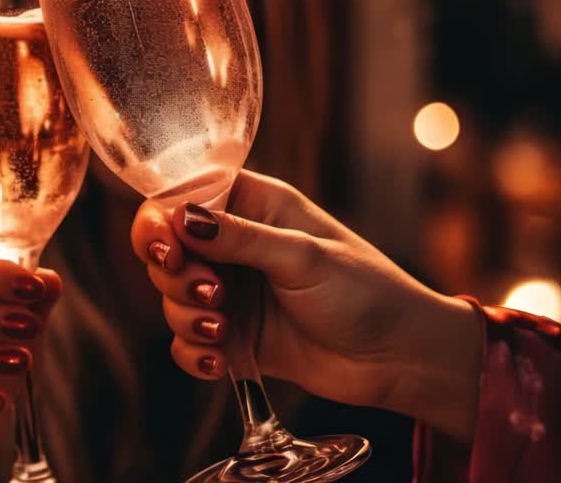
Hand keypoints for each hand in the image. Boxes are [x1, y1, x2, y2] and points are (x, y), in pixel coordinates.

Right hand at [132, 170, 481, 439]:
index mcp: (254, 206)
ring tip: (222, 332)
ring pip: (173, 298)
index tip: (166, 249)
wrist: (399, 358)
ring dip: (186, 317)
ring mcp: (233, 293)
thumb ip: (239, 237)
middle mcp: (236, 245)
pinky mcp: (236, 337)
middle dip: (175, 276)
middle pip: (167, 250)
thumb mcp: (303, 256)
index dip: (160, 221)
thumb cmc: (366, 291)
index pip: (183, 198)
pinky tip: (218, 362)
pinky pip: (189, 343)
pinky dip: (193, 353)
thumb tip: (181, 218)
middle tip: (211, 294)